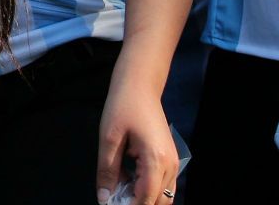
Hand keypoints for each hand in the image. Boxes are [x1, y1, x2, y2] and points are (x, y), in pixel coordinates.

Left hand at [96, 83, 178, 203]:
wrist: (140, 86)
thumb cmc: (122, 108)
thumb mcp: (108, 139)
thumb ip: (107, 171)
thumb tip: (104, 198)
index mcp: (156, 160)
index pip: (146, 199)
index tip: (111, 204)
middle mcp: (171, 166)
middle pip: (158, 202)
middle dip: (136, 204)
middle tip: (113, 197)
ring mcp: (174, 163)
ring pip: (163, 196)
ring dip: (143, 198)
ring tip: (119, 189)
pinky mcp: (171, 159)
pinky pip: (164, 185)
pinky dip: (149, 190)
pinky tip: (129, 181)